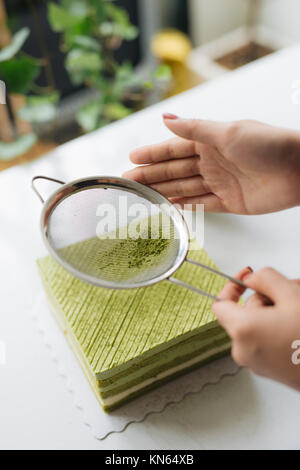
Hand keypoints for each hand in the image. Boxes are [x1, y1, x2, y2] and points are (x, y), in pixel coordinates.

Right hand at [123, 115, 299, 213]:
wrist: (299, 170)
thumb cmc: (268, 144)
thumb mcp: (228, 132)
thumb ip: (194, 129)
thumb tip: (165, 119)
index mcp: (211, 142)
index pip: (174, 148)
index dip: (152, 153)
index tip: (132, 157)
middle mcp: (213, 162)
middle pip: (175, 170)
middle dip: (152, 174)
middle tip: (129, 179)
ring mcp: (221, 183)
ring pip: (185, 188)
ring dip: (164, 190)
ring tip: (143, 194)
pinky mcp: (230, 202)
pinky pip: (202, 205)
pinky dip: (186, 206)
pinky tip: (171, 206)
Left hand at [213, 267, 299, 390]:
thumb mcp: (292, 295)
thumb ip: (265, 279)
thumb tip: (252, 278)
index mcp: (242, 330)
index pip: (220, 303)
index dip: (233, 285)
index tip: (247, 276)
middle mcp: (243, 350)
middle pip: (245, 312)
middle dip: (267, 297)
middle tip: (292, 290)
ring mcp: (257, 363)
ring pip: (259, 325)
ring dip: (277, 311)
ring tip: (299, 307)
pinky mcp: (270, 371)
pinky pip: (266, 340)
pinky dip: (279, 327)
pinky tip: (299, 322)